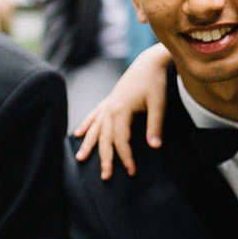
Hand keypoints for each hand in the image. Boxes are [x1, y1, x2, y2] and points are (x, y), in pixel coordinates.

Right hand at [73, 43, 172, 178]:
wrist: (149, 62)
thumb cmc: (155, 82)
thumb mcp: (159, 104)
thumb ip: (155, 126)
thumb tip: (155, 147)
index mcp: (121, 110)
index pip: (121, 140)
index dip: (126, 157)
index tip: (131, 171)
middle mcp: (110, 107)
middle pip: (104, 138)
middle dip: (105, 158)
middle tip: (105, 176)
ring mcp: (108, 103)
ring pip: (95, 127)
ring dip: (89, 144)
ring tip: (81, 159)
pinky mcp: (110, 99)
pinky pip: (94, 115)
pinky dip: (86, 124)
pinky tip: (78, 134)